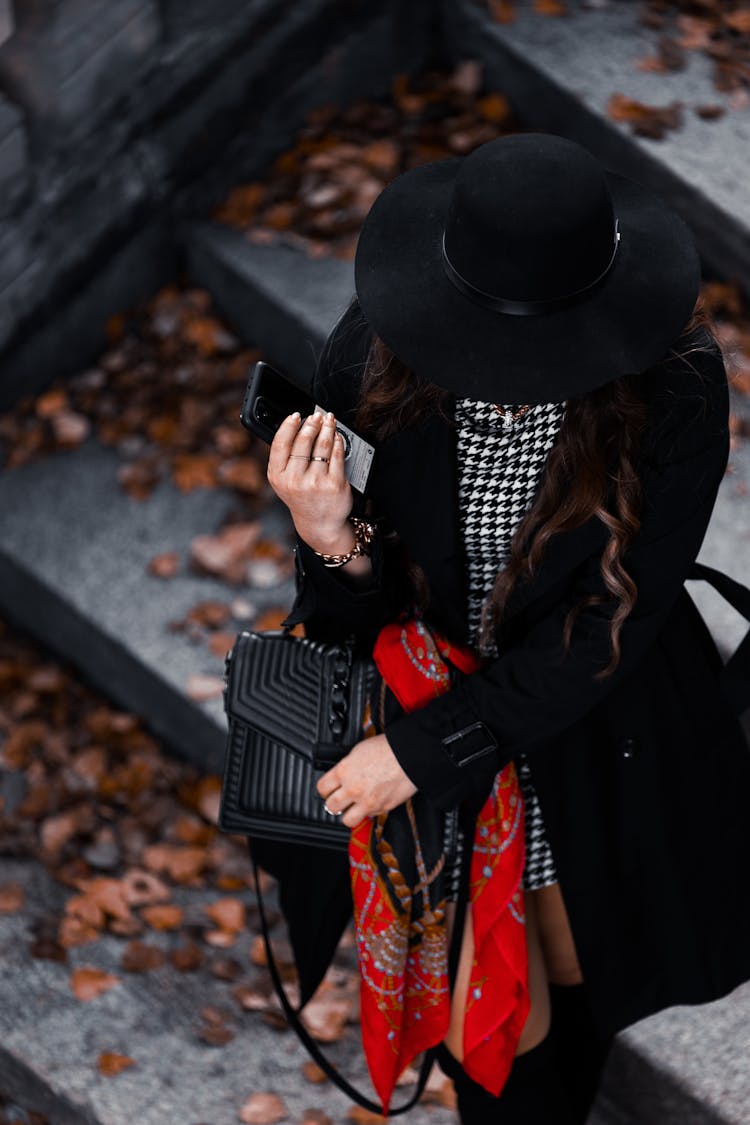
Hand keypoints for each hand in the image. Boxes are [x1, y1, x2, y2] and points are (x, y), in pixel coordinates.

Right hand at [267, 410, 353, 552]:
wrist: (319, 522)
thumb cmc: (302, 498)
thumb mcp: (284, 481)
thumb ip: (284, 458)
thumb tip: (295, 427)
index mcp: (278, 476)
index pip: (281, 443)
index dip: (288, 425)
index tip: (296, 415)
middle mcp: (295, 480)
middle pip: (303, 441)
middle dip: (312, 423)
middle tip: (317, 416)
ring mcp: (315, 482)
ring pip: (322, 445)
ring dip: (327, 428)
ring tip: (329, 421)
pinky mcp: (334, 484)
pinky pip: (336, 454)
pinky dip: (338, 441)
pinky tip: (337, 436)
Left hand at [316, 733, 417, 828]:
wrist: (410, 755)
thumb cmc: (387, 748)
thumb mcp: (358, 751)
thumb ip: (347, 766)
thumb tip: (342, 774)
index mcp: (344, 772)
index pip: (322, 788)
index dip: (324, 789)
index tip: (327, 790)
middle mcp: (353, 789)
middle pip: (331, 806)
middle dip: (333, 803)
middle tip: (339, 799)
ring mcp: (367, 801)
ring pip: (347, 820)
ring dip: (349, 814)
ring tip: (353, 807)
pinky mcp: (382, 808)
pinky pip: (370, 816)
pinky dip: (369, 811)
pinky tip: (372, 801)